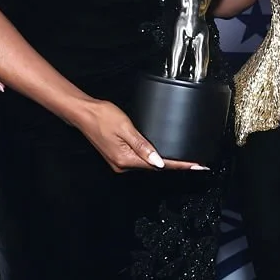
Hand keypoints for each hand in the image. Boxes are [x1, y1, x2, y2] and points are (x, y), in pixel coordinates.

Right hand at [73, 98, 206, 172]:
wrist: (83, 113)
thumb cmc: (101, 116)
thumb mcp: (126, 128)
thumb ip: (143, 145)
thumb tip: (159, 162)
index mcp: (126, 159)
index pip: (160, 165)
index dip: (180, 165)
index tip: (196, 166)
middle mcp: (122, 165)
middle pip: (155, 167)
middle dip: (175, 165)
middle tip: (194, 163)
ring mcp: (119, 162)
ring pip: (147, 163)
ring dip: (163, 161)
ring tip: (182, 160)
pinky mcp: (117, 156)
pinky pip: (139, 159)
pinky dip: (151, 157)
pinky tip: (159, 155)